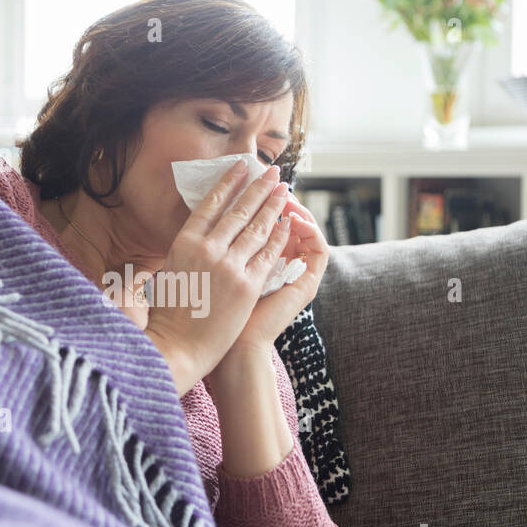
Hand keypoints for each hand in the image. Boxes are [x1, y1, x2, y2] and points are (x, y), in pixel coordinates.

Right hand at [143, 159, 292, 394]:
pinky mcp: (247, 286)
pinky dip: (279, 236)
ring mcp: (229, 267)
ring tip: (283, 189)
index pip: (210, 204)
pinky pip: (268, 254)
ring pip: (257, 228)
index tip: (242, 167)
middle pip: (239, 210)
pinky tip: (287, 223)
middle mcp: (207, 250)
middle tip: (273, 171)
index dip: (229, 183)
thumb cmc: (166, 318)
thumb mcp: (163, 275)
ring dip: (273, 205)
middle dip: (258, 187)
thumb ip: (177, 254)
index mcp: (183, 244)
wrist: (178, 348)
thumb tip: (175, 245)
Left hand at [213, 191, 329, 361]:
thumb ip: (218, 248)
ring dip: (296, 208)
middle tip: (269, 177)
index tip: (247, 180)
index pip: (267, 224)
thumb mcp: (214, 272)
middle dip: (276, 198)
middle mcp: (283, 267)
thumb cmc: (213, 318)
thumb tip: (208, 215)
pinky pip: (318, 248)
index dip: (259, 201)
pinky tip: (294, 216)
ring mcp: (298, 276)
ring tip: (283, 192)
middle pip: (288, 223)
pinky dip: (309, 229)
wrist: (233, 350)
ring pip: (306, 231)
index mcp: (261, 264)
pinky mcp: (307, 284)